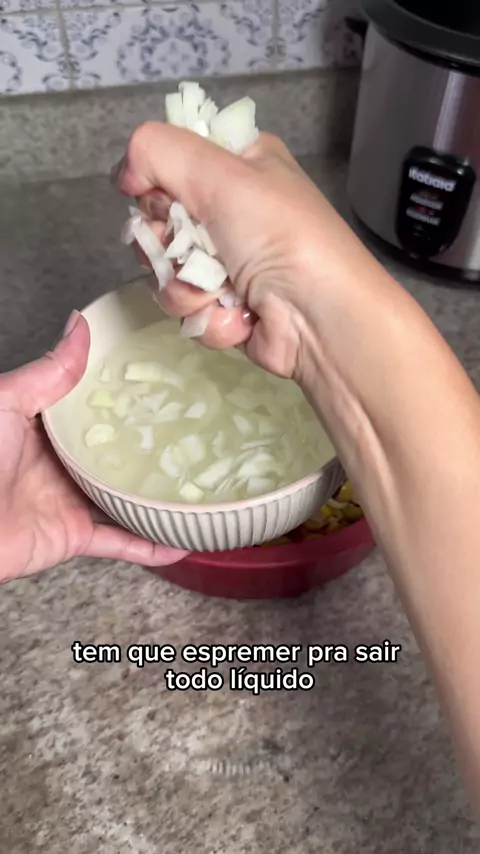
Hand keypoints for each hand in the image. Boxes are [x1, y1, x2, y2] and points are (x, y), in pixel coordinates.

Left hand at [0, 310, 187, 582]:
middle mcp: (61, 463)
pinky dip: (149, 547)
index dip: (126, 397)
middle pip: (115, 453)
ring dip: (157, 496)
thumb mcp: (8, 401)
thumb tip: (79, 324)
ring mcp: (68, 500)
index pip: (94, 409)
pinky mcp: (72, 535)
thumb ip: (49, 371)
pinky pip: (119, 543)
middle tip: (195, 432)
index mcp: (46, 428)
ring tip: (198, 485)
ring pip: (125, 498)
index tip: (166, 384)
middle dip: (150, 446)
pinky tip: (181, 541)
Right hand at [113, 123, 380, 383]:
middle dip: (166, 245)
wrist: (320, 319)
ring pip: (166, 273)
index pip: (168, 163)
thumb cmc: (279, 236)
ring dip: (187, 289)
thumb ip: (158, 152)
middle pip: (158, 222)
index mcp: (239, 165)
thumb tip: (123, 175)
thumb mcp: (221, 174)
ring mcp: (227, 262)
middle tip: (189, 250)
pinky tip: (239, 317)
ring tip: (221, 292)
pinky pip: (188, 310)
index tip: (163, 200)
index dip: (156, 185)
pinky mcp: (225, 307)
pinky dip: (208, 317)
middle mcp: (231, 210)